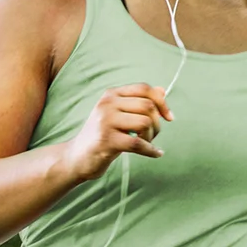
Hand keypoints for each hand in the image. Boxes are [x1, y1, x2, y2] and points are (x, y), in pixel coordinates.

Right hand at [58, 84, 173, 184]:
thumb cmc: (102, 136)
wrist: (77, 157)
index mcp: (111, 94)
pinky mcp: (107, 140)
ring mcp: (106, 121)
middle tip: (152, 136)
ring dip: (152, 137)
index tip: (169, 117)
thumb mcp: (119, 115)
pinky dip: (151, 150)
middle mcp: (107, 104)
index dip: (162, 102)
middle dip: (157, 123)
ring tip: (146, 144)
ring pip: (145, 123)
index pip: (144, 89)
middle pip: (148, 106)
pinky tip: (156, 154)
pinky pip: (138, 144)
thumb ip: (139, 102)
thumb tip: (163, 90)